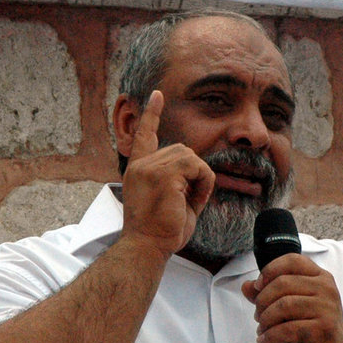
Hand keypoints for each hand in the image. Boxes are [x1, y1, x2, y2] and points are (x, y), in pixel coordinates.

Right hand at [121, 90, 215, 258]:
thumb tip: (198, 172)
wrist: (147, 248)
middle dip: (194, 173)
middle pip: (181, 150)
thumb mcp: (168, 201)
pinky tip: (194, 200)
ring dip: (199, 179)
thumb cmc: (158, 232)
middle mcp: (141, 165)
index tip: (157, 95)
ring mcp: (150, 168)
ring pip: (190, 157)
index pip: (144, 136)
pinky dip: (204, 183)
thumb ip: (178, 181)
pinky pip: (198, 167)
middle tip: (190, 200)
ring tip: (190, 201)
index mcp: (138, 170)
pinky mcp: (163, 175)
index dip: (151, 114)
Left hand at [241, 253, 342, 342]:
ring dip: (265, 320)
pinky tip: (266, 340)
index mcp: (320, 277)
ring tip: (262, 329)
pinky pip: (288, 329)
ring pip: (283, 306)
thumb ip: (269, 294)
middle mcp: (327, 289)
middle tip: (258, 316)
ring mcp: (327, 309)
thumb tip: (247, 286)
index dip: (270, 270)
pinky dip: (271, 335)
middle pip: (282, 284)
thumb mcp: (292, 307)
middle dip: (262, 301)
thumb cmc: (313, 329)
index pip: (292, 260)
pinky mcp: (324, 330)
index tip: (258, 287)